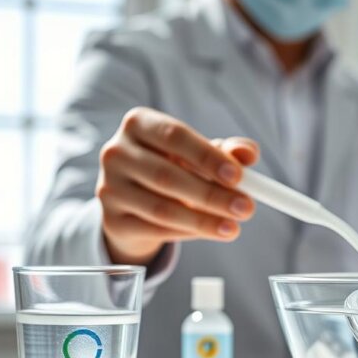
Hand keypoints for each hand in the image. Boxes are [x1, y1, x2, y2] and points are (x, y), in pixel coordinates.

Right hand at [97, 107, 258, 264]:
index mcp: (138, 124)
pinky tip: (210, 232)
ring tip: (233, 227)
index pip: (174, 136)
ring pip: (162, 209)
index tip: (238, 176)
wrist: (136, 200)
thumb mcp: (201, 154)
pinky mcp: (112, 220)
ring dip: (203, 221)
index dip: (207, 157)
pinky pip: (155, 230)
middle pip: (167, 176)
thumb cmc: (175, 167)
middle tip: (246, 208)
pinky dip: (188, 233)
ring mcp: (109, 188)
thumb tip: (248, 153)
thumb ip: (228, 150)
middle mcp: (116, 152)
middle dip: (212, 195)